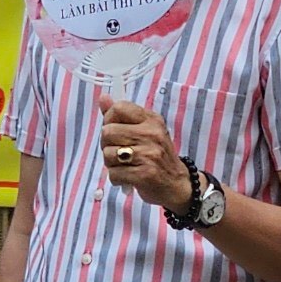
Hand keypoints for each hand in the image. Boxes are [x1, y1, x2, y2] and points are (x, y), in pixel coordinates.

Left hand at [96, 93, 193, 211]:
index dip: (109, 120)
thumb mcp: (145, 131)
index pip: (119, 108)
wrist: (177, 184)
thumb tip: (103, 98)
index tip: (116, 132)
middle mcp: (151, 134)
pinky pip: (113, 173)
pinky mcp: (145, 174)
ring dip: (111, 164)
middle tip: (119, 153)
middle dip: (107, 145)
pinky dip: (117, 178)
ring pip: (108, 153)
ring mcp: (149, 154)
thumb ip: (122, 116)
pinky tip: (127, 178)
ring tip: (125, 166)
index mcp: (151, 120)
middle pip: (107, 132)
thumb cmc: (157, 156)